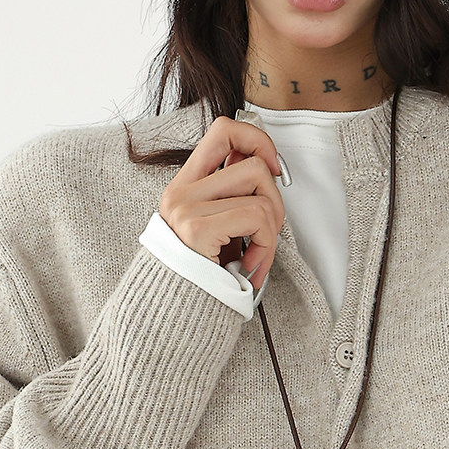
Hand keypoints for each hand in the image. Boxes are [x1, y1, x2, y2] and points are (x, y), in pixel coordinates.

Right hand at [159, 116, 286, 290]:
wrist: (173, 318)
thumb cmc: (202, 277)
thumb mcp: (217, 229)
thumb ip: (232, 198)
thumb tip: (266, 166)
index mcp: (185, 186)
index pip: (224, 130)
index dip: (257, 140)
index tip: (272, 168)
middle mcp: (181, 192)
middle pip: (252, 161)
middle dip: (275, 197)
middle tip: (267, 230)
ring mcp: (186, 209)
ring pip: (260, 187)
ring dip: (272, 225)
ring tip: (257, 252)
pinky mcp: (197, 228)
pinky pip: (256, 216)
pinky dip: (266, 244)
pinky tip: (251, 264)